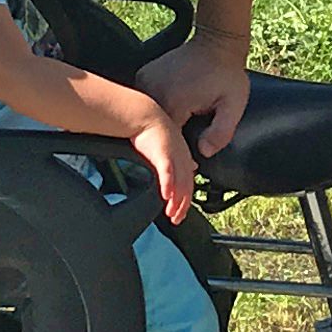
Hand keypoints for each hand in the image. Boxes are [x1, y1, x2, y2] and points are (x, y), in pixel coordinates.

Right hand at [121, 105, 197, 224]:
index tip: (180, 211)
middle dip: (183, 205)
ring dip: (176, 201)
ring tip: (171, 214)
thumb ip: (177, 158)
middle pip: (186, 186)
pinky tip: (165, 196)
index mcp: (183, 155)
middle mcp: (182, 156)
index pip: (189, 181)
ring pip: (179, 182)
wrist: (141, 113)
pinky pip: (167, 172)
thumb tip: (190, 168)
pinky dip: (168, 185)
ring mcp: (173, 155)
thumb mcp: (169, 144)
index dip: (186, 198)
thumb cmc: (151, 129)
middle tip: (176, 219)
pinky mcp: (162, 153)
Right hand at [140, 35, 253, 155]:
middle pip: (156, 127)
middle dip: (171, 134)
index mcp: (174, 102)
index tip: (194, 148)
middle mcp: (154, 91)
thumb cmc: (226, 75)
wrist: (215, 43)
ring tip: (182, 116)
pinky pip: (145, 101)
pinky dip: (155, 107)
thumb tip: (204, 152)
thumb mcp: (233, 105)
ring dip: (160, 120)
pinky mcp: (143, 75)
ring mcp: (145, 81)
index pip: (168, 140)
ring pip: (148, 115)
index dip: (181, 148)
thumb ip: (221, 132)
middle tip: (191, 128)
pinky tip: (171, 104)